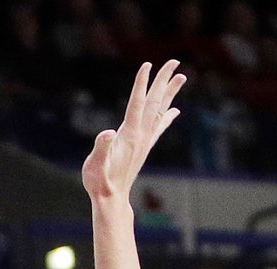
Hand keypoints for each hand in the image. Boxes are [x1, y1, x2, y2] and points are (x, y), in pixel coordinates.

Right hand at [81, 61, 185, 201]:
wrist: (112, 198)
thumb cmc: (99, 181)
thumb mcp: (95, 164)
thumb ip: (101, 148)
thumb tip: (107, 133)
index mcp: (130, 135)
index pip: (137, 103)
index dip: (141, 84)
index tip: (147, 65)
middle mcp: (141, 135)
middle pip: (154, 102)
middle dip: (163, 81)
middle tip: (174, 61)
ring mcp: (144, 141)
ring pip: (160, 111)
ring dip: (170, 93)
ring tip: (181, 77)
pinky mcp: (144, 147)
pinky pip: (159, 126)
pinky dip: (167, 115)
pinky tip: (174, 110)